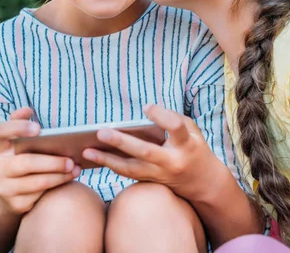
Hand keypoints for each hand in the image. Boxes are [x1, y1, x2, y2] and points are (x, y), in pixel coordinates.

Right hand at [0, 107, 81, 214]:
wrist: (10, 196)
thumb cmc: (23, 161)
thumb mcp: (21, 147)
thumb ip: (24, 129)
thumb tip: (28, 109)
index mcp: (0, 148)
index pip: (2, 132)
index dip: (18, 128)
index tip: (39, 127)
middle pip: (26, 163)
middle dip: (52, 162)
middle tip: (71, 160)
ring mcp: (3, 188)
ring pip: (36, 182)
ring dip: (59, 175)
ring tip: (75, 168)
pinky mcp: (14, 205)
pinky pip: (40, 195)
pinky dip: (57, 185)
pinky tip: (69, 178)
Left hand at [82, 104, 222, 201]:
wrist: (202, 182)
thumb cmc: (195, 148)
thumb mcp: (193, 130)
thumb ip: (173, 119)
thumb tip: (146, 112)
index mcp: (187, 144)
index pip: (175, 128)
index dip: (161, 116)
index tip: (146, 108)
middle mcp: (172, 161)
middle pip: (145, 152)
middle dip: (122, 142)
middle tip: (101, 132)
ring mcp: (160, 175)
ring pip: (131, 169)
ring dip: (107, 160)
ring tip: (87, 151)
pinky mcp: (151, 182)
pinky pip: (128, 174)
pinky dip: (111, 165)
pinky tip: (95, 157)